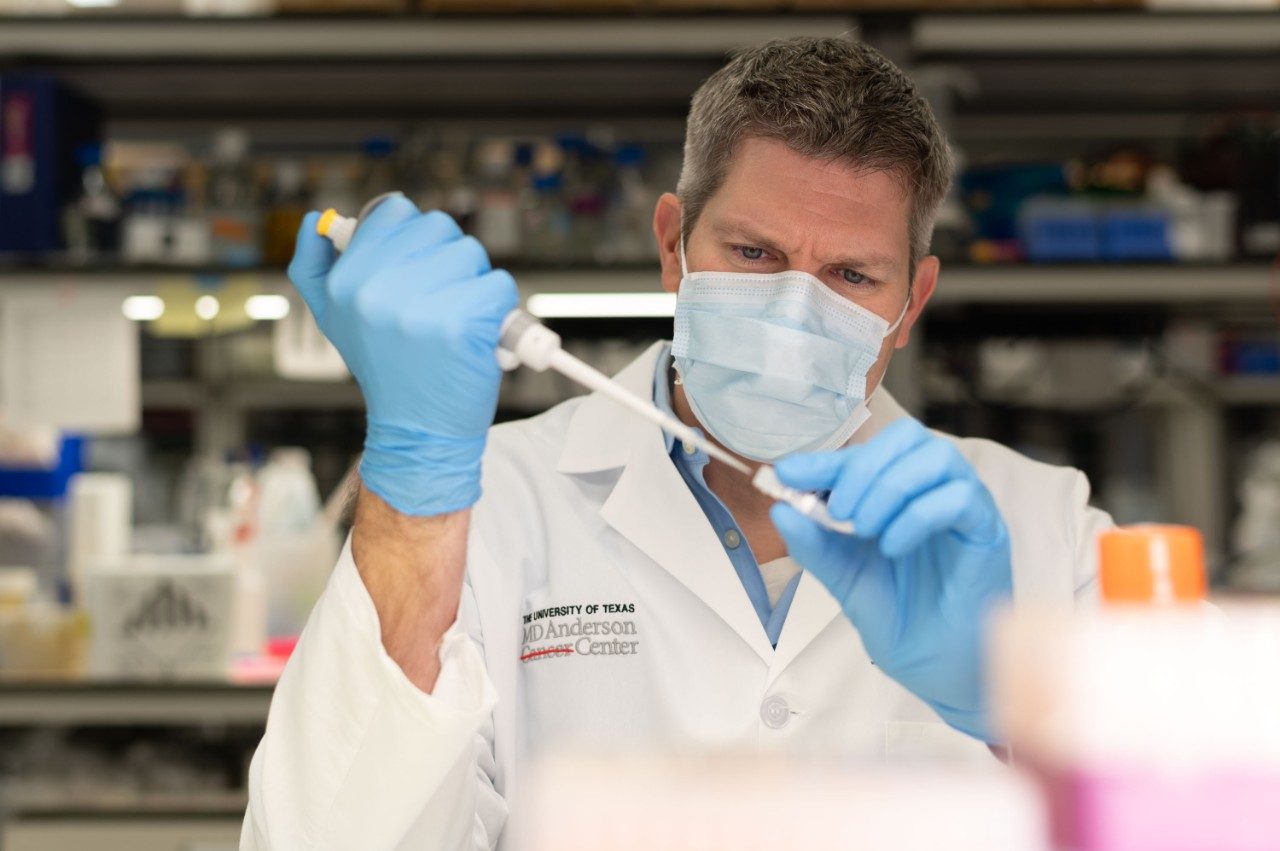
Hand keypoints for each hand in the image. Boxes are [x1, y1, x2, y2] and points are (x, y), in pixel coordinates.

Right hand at [288, 195, 518, 515]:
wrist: (417, 430)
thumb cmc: (385, 368)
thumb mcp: (333, 318)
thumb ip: (315, 266)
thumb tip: (316, 218)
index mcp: (347, 282)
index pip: (396, 211)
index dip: (415, 236)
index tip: (417, 267)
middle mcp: (377, 291)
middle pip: (439, 227)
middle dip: (447, 259)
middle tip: (439, 300)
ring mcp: (421, 308)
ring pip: (472, 254)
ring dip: (473, 283)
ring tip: (455, 319)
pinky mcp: (464, 325)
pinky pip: (498, 287)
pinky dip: (497, 309)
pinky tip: (477, 334)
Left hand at [769, 419, 1012, 741]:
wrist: (938, 670)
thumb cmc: (899, 618)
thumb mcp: (844, 578)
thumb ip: (815, 543)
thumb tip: (781, 508)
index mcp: (897, 493)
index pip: (864, 454)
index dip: (825, 459)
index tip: (788, 473)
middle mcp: (933, 489)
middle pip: (906, 437)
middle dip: (862, 467)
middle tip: (839, 510)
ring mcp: (964, 506)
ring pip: (936, 457)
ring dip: (890, 487)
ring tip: (865, 530)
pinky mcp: (987, 529)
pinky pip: (959, 497)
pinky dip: (917, 516)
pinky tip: (893, 548)